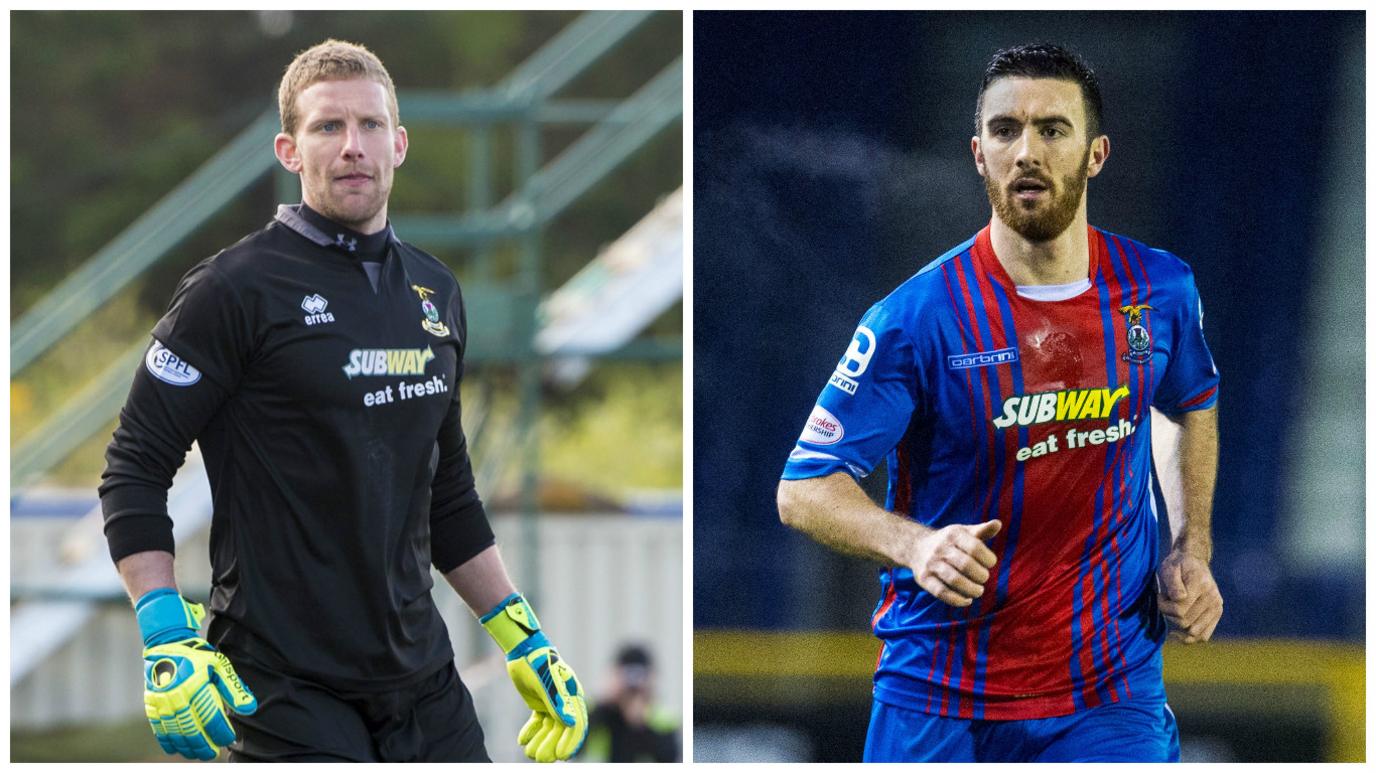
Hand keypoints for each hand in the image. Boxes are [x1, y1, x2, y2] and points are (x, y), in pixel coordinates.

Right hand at [136, 589, 256, 759]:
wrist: (166, 643)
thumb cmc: (197, 655)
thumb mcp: (220, 665)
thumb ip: (234, 688)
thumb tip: (250, 708)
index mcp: (196, 685)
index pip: (211, 717)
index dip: (220, 732)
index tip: (228, 739)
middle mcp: (177, 696)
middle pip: (192, 730)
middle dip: (204, 745)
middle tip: (214, 753)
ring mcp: (162, 701)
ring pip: (175, 732)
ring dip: (187, 747)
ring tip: (198, 753)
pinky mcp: (151, 703)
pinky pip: (159, 728)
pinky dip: (167, 741)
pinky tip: (176, 749)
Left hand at [481, 593, 588, 761]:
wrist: (523, 649)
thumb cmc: (538, 662)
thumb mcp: (547, 683)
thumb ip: (558, 703)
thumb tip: (570, 723)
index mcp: (572, 696)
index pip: (576, 724)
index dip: (571, 742)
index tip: (561, 756)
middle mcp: (565, 701)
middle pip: (562, 730)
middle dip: (552, 745)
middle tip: (540, 759)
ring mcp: (552, 703)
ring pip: (550, 728)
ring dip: (540, 741)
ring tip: (528, 752)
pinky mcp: (540, 703)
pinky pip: (538, 722)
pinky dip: (531, 732)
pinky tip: (522, 741)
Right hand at [908, 520, 1000, 606]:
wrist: (915, 546)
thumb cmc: (948, 541)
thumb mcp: (963, 532)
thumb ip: (982, 530)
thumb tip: (998, 524)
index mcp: (953, 534)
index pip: (975, 548)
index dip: (988, 559)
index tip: (990, 563)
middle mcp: (940, 548)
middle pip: (966, 565)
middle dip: (981, 575)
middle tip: (984, 578)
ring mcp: (931, 564)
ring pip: (954, 580)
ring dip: (971, 589)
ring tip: (978, 591)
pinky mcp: (924, 579)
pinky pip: (942, 592)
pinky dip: (958, 600)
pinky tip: (967, 600)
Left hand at [1156, 549, 1222, 642]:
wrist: (1193, 560)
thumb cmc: (1177, 564)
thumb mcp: (1169, 567)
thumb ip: (1172, 583)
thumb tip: (1179, 598)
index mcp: (1201, 585)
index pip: (1179, 610)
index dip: (1163, 605)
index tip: (1159, 595)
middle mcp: (1213, 598)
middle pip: (1185, 622)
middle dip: (1169, 614)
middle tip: (1165, 601)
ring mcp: (1217, 607)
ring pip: (1193, 632)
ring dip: (1178, 625)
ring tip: (1174, 610)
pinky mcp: (1217, 614)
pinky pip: (1204, 636)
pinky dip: (1190, 638)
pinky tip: (1177, 632)